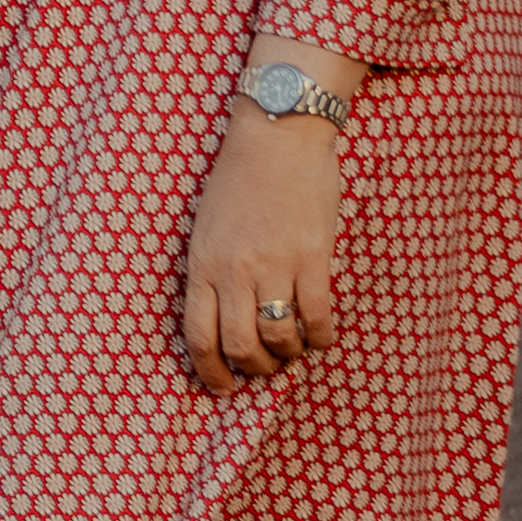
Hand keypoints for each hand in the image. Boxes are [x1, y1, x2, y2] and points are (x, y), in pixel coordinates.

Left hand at [178, 106, 345, 396]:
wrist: (279, 132)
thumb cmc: (240, 177)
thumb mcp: (207, 226)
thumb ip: (211, 271)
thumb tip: (223, 320)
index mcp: (202, 263)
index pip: (199, 336)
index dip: (211, 372)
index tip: (223, 388)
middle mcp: (233, 270)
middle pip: (240, 346)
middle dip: (254, 370)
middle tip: (266, 370)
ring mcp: (273, 264)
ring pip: (279, 338)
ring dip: (289, 355)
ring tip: (295, 350)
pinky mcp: (311, 256)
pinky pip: (317, 316)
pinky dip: (321, 336)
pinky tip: (323, 336)